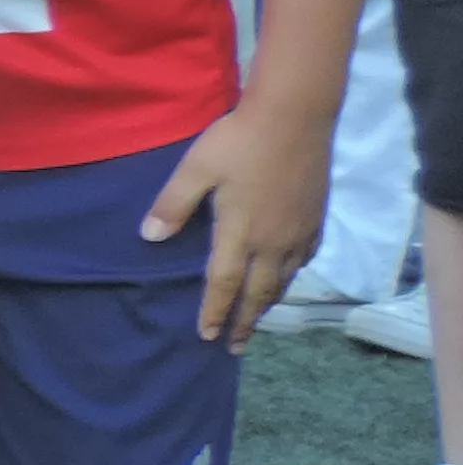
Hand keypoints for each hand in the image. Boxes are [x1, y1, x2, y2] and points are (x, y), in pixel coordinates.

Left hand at [147, 105, 329, 348]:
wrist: (295, 117)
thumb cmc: (238, 141)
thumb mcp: (194, 169)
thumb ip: (172, 206)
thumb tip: (149, 238)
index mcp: (239, 233)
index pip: (222, 285)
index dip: (214, 313)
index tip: (207, 336)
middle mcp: (272, 241)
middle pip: (258, 293)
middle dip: (244, 322)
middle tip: (234, 347)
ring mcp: (298, 231)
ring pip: (283, 280)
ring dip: (268, 303)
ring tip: (256, 318)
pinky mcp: (316, 218)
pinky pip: (304, 259)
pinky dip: (291, 276)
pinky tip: (286, 277)